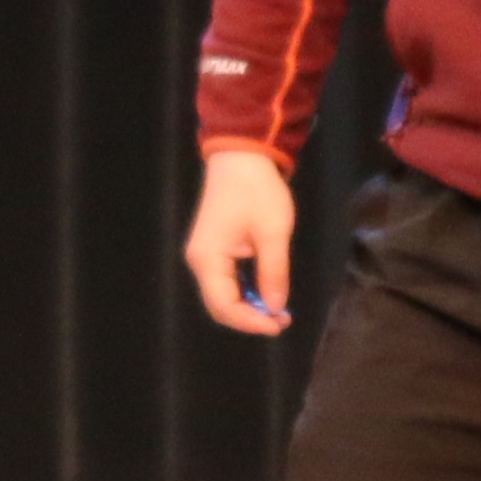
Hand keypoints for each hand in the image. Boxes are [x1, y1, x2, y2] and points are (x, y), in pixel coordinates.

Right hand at [184, 146, 298, 335]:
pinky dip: (245, 291)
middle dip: (249, 318)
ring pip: (222, 295)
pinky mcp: (213, 248)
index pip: (224, 307)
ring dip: (248, 306)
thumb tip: (274, 307)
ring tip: (277, 309)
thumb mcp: (273, 233)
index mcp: (208, 259)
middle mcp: (200, 262)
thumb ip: (273, 273)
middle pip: (219, 306)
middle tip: (281, 320)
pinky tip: (265, 291)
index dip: (251, 322)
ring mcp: (204, 255)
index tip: (278, 324)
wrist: (242, 156)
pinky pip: (225, 281)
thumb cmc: (257, 191)